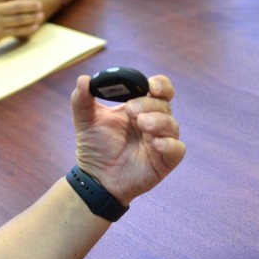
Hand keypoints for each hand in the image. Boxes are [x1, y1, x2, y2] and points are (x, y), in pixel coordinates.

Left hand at [70, 73, 185, 204]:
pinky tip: (154, 144)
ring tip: (141, 124)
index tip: (150, 85)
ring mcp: (161, 141)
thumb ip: (82, 99)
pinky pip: (177, 149)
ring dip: (158, 121)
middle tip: (131, 111)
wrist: (95, 179)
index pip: (160, 89)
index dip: (160, 84)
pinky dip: (168, 144)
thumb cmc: (95, 148)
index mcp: (140, 107)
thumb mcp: (85, 121)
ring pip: (172, 125)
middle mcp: (154, 121)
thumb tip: (83, 79)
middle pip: (164, 104)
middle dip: (149, 104)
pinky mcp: (165, 160)